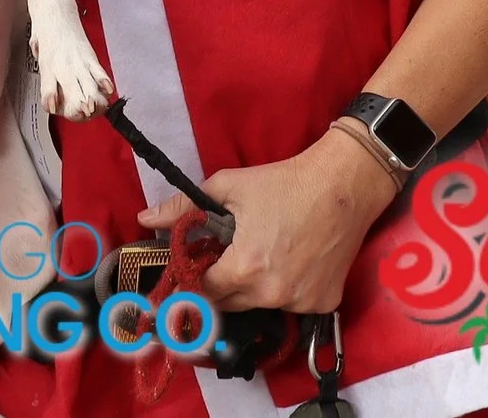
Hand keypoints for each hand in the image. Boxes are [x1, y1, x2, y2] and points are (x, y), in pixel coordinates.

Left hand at [135, 129, 397, 313]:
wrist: (343, 186)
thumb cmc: (282, 183)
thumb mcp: (227, 187)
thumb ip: (182, 209)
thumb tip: (144, 220)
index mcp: (243, 268)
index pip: (203, 293)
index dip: (193, 281)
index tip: (191, 272)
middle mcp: (271, 294)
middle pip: (229, 304)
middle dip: (221, 285)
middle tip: (227, 258)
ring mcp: (300, 302)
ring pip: (261, 305)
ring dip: (254, 289)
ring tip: (263, 254)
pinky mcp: (324, 303)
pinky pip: (293, 305)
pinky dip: (288, 290)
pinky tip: (292, 262)